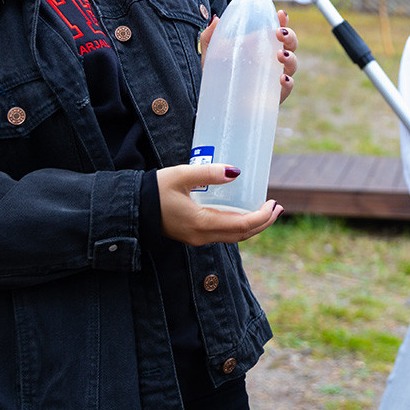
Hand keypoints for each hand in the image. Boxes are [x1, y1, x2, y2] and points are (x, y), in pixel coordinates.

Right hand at [157, 163, 282, 245]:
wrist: (131, 207)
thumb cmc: (154, 189)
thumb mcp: (182, 175)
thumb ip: (208, 173)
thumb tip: (236, 172)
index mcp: (202, 223)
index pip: (241, 225)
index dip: (262, 217)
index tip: (274, 203)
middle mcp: (202, 236)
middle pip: (241, 235)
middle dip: (263, 222)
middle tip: (278, 207)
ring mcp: (197, 238)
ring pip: (233, 236)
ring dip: (252, 225)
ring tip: (267, 211)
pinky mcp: (193, 234)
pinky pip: (222, 233)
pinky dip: (238, 225)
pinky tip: (243, 212)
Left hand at [197, 9, 297, 103]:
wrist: (214, 103)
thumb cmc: (217, 74)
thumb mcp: (211, 53)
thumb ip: (210, 35)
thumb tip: (216, 19)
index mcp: (261, 45)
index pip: (276, 29)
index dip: (282, 21)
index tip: (281, 15)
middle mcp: (272, 59)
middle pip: (290, 44)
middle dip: (290, 36)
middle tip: (279, 33)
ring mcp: (274, 77)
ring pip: (292, 64)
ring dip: (291, 57)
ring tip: (281, 55)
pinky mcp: (273, 96)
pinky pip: (287, 89)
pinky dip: (288, 83)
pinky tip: (282, 78)